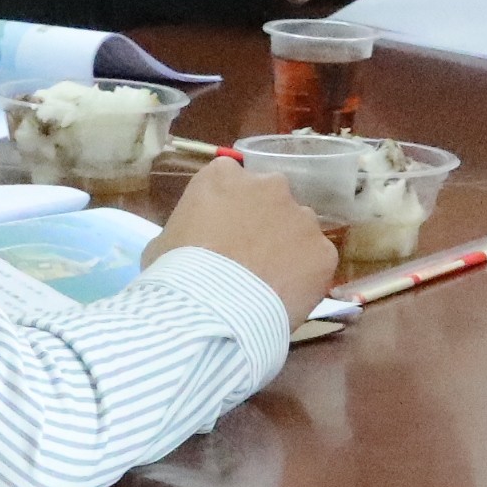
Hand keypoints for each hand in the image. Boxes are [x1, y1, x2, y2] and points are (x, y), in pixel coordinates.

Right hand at [151, 156, 338, 322]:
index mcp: (224, 176)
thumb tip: (194, 242)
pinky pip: (316, 260)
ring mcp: (302, 216)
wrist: (211, 310)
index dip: (229, 210)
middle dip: (264, 223)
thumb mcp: (163, 242)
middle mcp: (269, 185)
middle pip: (271, 200)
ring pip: (299, 229)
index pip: (231, 182)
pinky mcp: (324, 250)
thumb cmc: (175, 274)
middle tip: (249, 259)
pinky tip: (287, 297)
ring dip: (288, 248)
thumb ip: (188, 229)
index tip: (224, 234)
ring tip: (269, 283)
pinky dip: (306, 276)